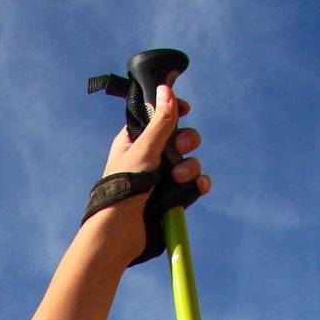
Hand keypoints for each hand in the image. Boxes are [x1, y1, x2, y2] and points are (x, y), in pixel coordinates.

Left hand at [102, 77, 210, 196]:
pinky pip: (194, 184)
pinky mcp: (171, 197)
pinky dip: (198, 183)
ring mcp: (161, 178)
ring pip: (189, 161)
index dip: (173, 111)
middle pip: (179, 138)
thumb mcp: (144, 149)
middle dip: (186, 140)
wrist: (120, 230)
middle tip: (181, 146)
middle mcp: (148, 158)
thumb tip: (166, 89)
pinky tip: (197, 186)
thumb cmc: (124, 186)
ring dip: (190, 166)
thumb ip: (160, 122)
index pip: (157, 118)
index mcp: (134, 141)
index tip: (185, 108)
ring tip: (179, 176)